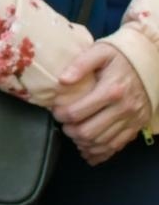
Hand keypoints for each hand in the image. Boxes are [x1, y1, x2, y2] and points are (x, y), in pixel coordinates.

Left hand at [54, 43, 151, 164]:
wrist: (151, 62)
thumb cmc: (121, 56)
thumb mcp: (100, 52)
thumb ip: (80, 64)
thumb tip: (62, 80)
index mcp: (111, 90)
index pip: (78, 112)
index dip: (61, 115)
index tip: (56, 111)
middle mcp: (123, 108)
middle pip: (89, 132)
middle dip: (70, 131)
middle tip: (64, 124)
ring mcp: (132, 119)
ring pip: (102, 143)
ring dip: (83, 143)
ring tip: (73, 134)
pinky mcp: (137, 126)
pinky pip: (117, 146)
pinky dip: (100, 152)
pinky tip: (88, 151)